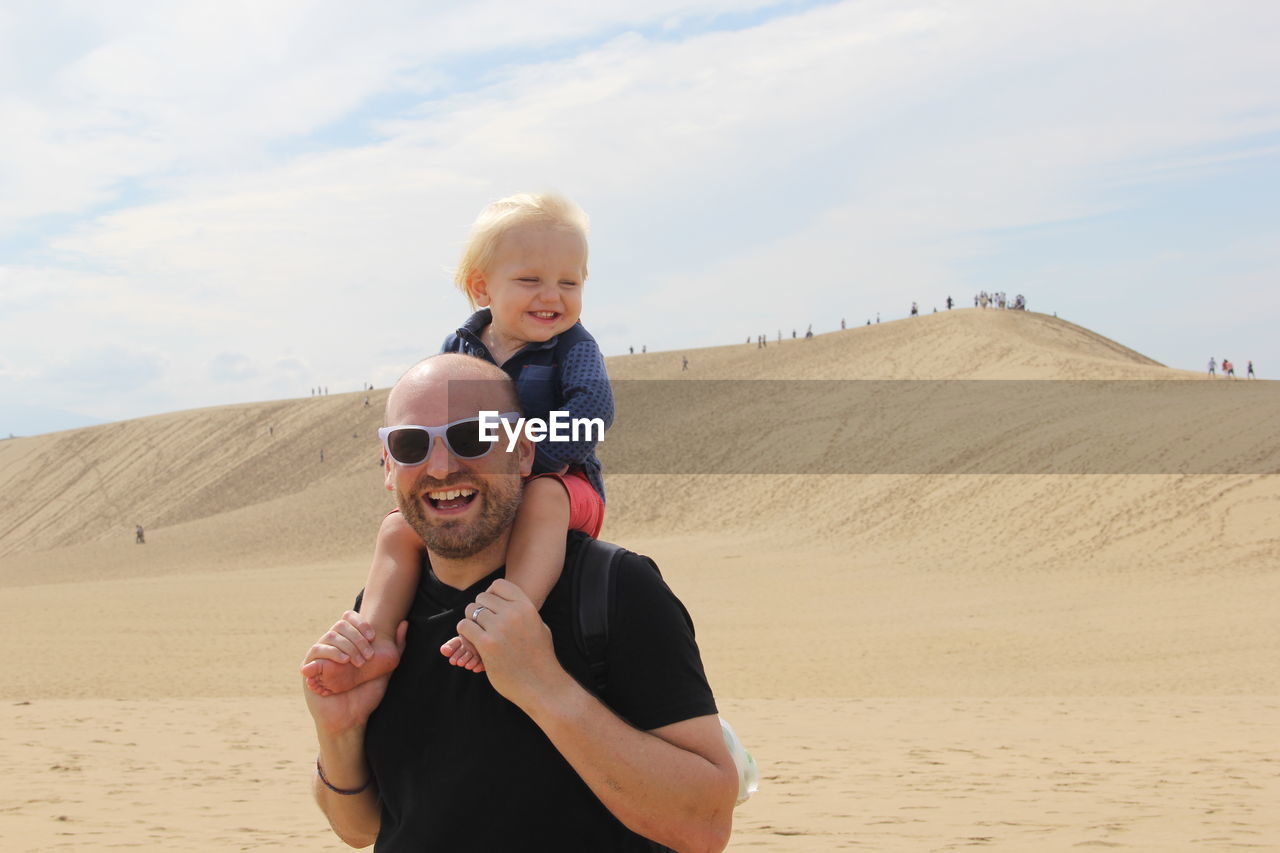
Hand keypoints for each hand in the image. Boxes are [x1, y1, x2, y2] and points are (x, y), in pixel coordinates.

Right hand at [303, 613, 407, 735]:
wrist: (350, 720)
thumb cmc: (366, 696)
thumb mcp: (385, 670)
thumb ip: (396, 649)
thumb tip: (404, 623)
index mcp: (348, 644)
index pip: (349, 619)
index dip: (360, 623)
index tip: (372, 636)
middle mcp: (333, 647)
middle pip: (340, 626)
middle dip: (356, 638)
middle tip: (367, 656)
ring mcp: (321, 657)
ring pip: (329, 636)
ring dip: (345, 645)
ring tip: (354, 662)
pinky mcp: (310, 669)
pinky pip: (315, 652)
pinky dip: (329, 653)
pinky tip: (342, 661)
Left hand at [457, 579, 566, 707]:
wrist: (542, 686)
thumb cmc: (542, 659)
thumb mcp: (540, 627)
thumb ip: (525, 613)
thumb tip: (509, 603)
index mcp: (526, 607)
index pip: (498, 585)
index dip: (490, 594)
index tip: (491, 608)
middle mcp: (513, 613)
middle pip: (482, 598)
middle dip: (479, 610)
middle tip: (483, 625)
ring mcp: (499, 628)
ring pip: (470, 611)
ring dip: (471, 622)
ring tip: (477, 635)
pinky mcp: (486, 644)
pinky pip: (464, 627)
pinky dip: (464, 634)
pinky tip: (473, 644)